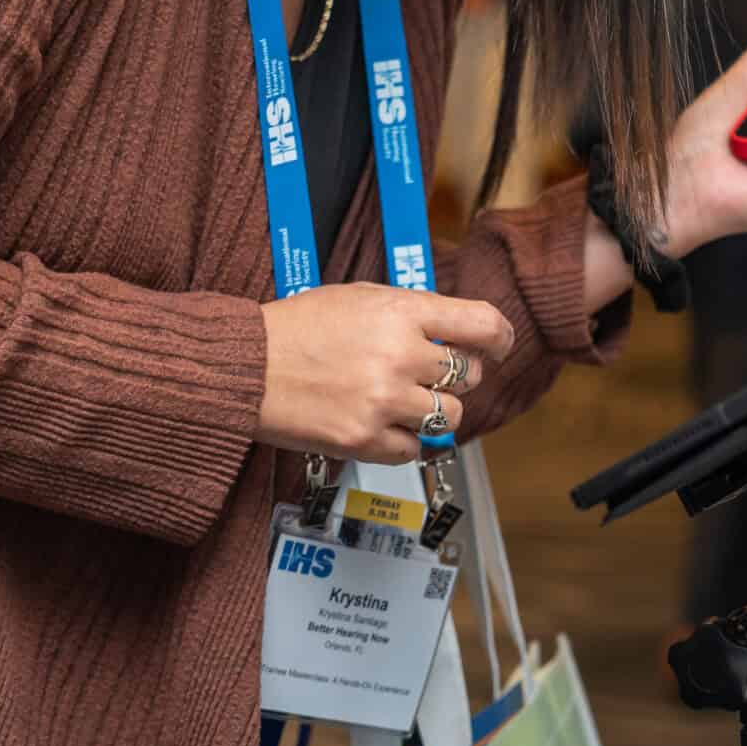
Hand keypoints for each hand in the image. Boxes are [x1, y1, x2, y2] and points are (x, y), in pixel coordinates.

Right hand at [257, 284, 515, 463]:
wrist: (246, 367)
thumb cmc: (297, 328)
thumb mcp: (359, 298)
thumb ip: (410, 313)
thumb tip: (453, 331)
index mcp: (401, 312)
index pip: (481, 324)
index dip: (500, 336)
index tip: (500, 345)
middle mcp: (400, 356)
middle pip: (469, 374)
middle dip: (457, 374)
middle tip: (431, 373)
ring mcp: (384, 402)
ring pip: (450, 415)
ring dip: (435, 409)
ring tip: (406, 400)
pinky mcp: (366, 440)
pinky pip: (415, 448)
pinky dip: (405, 439)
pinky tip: (384, 422)